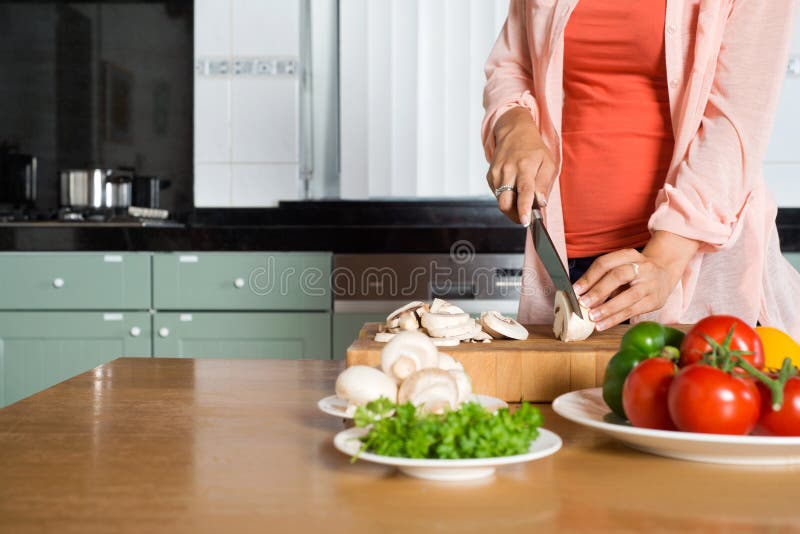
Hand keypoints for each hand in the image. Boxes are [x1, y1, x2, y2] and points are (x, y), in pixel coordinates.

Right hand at [488, 107, 556, 225]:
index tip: (525, 222)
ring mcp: (496, 173)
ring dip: (512, 206)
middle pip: (505, 202)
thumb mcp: (548, 162)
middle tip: (525, 216)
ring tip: (521, 198)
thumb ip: (544, 184)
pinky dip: (506, 197)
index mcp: (525, 166)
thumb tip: (540, 202)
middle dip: (514, 215)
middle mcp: (508, 170)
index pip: (524, 192)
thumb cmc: (533, 148)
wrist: (513, 131)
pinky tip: (513, 188)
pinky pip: (497, 195)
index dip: (523, 209)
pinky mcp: (490, 176)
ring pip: (500, 201)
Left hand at [572, 232, 699, 330]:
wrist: (665, 273)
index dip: (589, 277)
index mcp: (629, 255)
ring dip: (608, 308)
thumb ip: (602, 280)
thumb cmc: (634, 272)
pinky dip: (615, 319)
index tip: (575, 290)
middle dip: (599, 290)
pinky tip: (602, 325)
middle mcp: (642, 267)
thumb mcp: (620, 267)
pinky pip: (633, 311)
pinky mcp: (655, 301)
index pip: (605, 263)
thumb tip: (581, 297)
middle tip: (583, 303)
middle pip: (618, 276)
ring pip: (629, 296)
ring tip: (592, 317)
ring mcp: (650, 284)